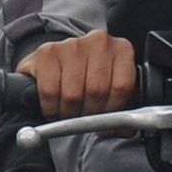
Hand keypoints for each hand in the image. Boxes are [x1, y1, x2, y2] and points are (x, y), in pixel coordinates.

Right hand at [22, 32, 136, 117]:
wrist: (53, 63)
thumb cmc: (85, 78)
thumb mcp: (109, 89)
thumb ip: (120, 107)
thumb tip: (123, 129)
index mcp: (122, 50)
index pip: (122, 86)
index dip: (112, 111)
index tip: (105, 123)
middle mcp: (99, 42)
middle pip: (97, 90)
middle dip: (89, 114)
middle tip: (84, 119)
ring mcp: (72, 44)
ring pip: (73, 94)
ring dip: (69, 113)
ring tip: (69, 113)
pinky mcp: (47, 52)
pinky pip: (50, 91)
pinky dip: (51, 108)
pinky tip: (54, 107)